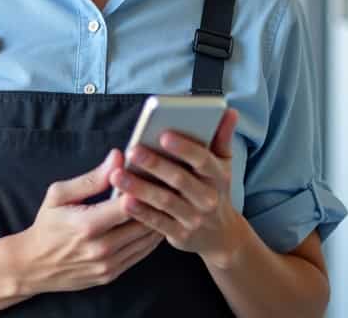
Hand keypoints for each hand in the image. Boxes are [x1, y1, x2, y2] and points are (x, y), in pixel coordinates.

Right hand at [8, 149, 164, 295]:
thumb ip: (92, 178)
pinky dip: (150, 238)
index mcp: (87, 224)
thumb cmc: (47, 225)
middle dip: (157, 203)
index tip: (155, 175)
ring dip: (158, 221)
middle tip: (167, 186)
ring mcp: (108, 265)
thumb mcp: (59, 195)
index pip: (128, 205)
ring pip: (146, 241)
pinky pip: (140, 254)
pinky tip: (154, 222)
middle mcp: (100, 248)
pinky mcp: (112, 275)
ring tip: (165, 202)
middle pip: (143, 223)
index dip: (144, 189)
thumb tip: (118, 158)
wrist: (34, 265)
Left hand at [109, 109, 248, 268]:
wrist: (221, 236)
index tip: (164, 134)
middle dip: (155, 164)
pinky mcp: (180, 235)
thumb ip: (222, 137)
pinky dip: (140, 212)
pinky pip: (157, 223)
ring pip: (165, 201)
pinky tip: (123, 200)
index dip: (184, 148)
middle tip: (132, 150)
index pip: (203, 160)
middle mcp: (208, 198)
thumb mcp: (223, 165)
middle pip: (180, 179)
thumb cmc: (215, 190)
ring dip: (140, 188)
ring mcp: (194, 219)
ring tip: (117, 175)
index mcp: (218, 177)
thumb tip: (230, 111)